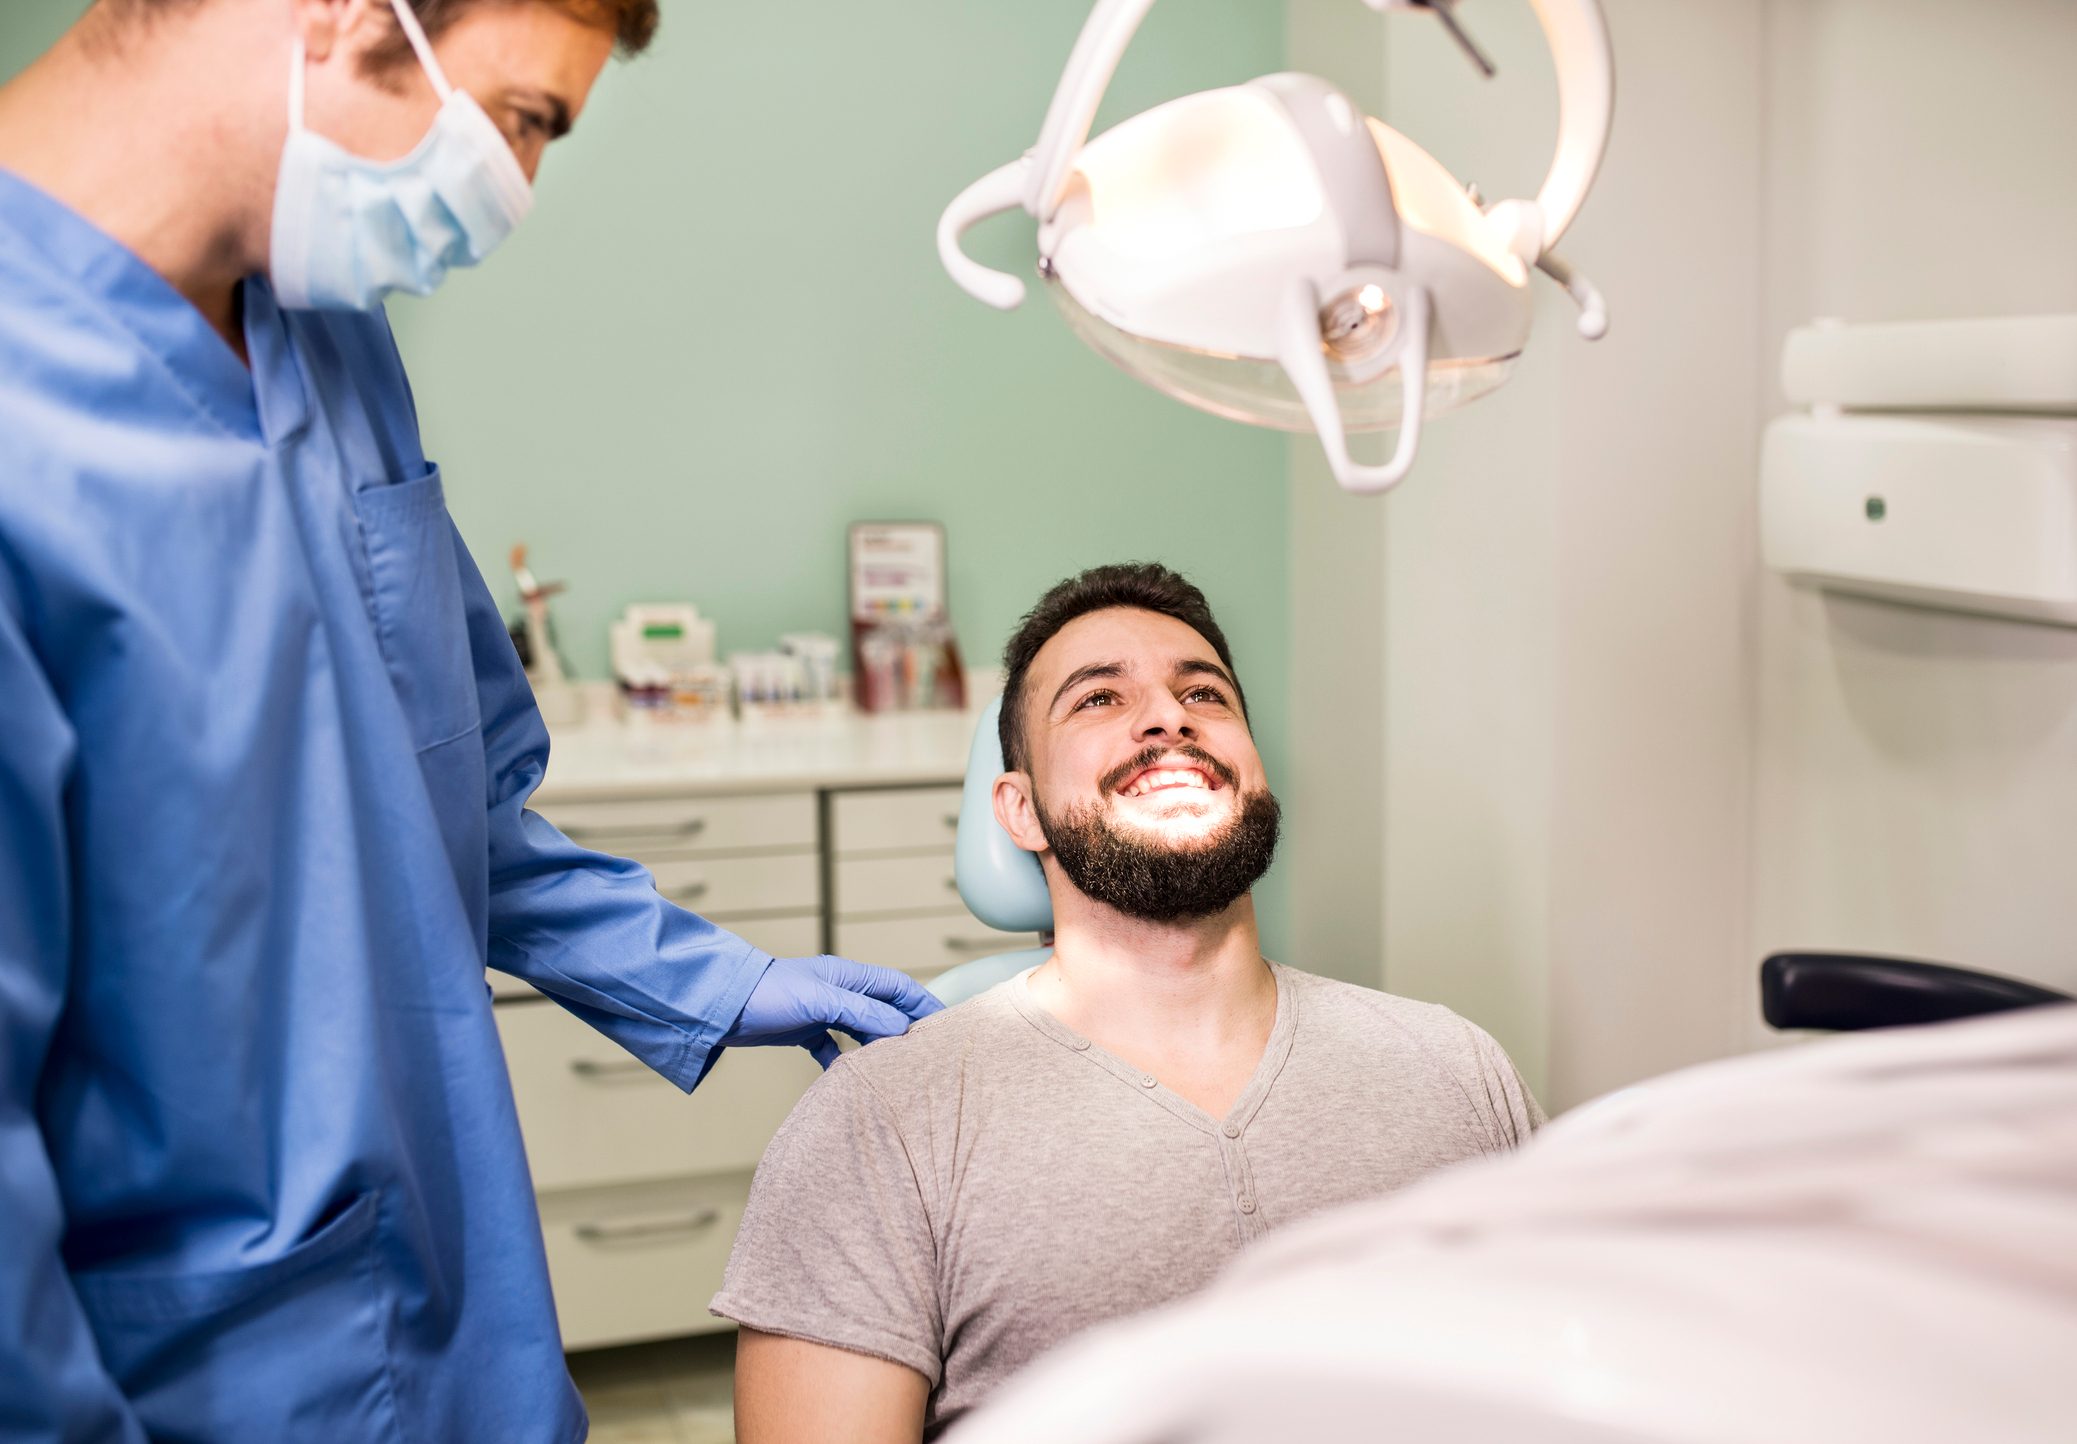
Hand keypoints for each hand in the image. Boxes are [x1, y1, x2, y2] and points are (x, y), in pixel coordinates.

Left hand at [723, 956, 944, 1067]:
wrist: (721, 1006)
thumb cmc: (769, 994)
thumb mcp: (820, 1001)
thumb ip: (862, 1013)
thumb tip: (899, 1027)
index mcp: (847, 976)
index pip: (897, 986)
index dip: (922, 1002)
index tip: (944, 1024)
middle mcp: (838, 990)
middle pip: (882, 1008)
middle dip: (903, 1028)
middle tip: (923, 1055)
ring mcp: (821, 1009)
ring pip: (860, 1029)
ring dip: (875, 1047)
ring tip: (893, 1069)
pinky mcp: (802, 1028)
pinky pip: (831, 1046)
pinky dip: (842, 1061)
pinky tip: (846, 1079)